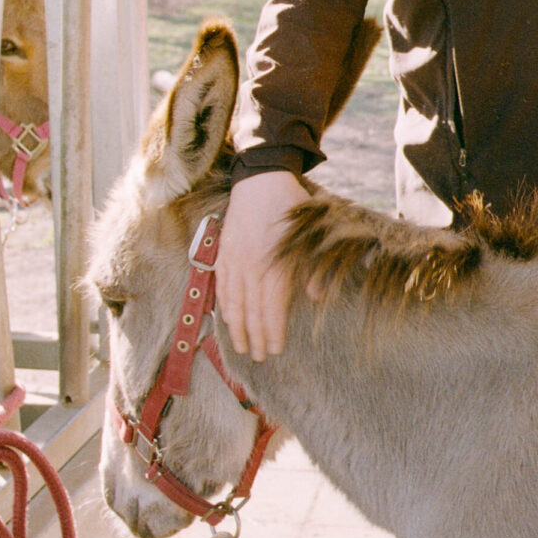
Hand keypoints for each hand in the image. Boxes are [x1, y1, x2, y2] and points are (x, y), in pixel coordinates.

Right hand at [216, 170, 306, 359]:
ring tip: (241, 347)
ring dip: (237, 327)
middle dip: (255, 337)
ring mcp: (234, 260)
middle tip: (258, 358)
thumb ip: (313, 267)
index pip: (272, 308)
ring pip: (233, 302)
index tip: (275, 350)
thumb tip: (316, 296)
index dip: (273, 331)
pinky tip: (226, 318)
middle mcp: (252, 266)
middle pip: (251, 310)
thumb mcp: (310, 233)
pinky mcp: (223, 252)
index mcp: (275, 264)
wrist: (261, 179)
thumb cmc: (291, 206)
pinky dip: (223, 305)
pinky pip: (221, 285)